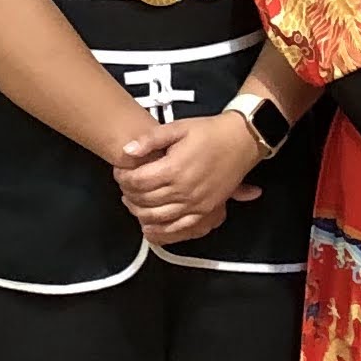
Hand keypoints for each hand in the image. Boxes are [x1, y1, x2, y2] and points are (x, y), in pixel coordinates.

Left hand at [114, 112, 258, 249]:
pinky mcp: (205, 212)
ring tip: (133, 202)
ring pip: (157, 217)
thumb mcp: (178, 127)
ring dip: (139, 212)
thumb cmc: (210, 132)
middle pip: (144, 201)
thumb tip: (127, 151)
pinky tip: (150, 229)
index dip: (123, 177)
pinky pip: (179, 229)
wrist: (241, 141)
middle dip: (128, 194)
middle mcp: (184, 190)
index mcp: (174, 169)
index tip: (120, 171)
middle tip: (124, 186)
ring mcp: (195, 204)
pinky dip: (161, 232)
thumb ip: (150, 139)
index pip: (137, 181)